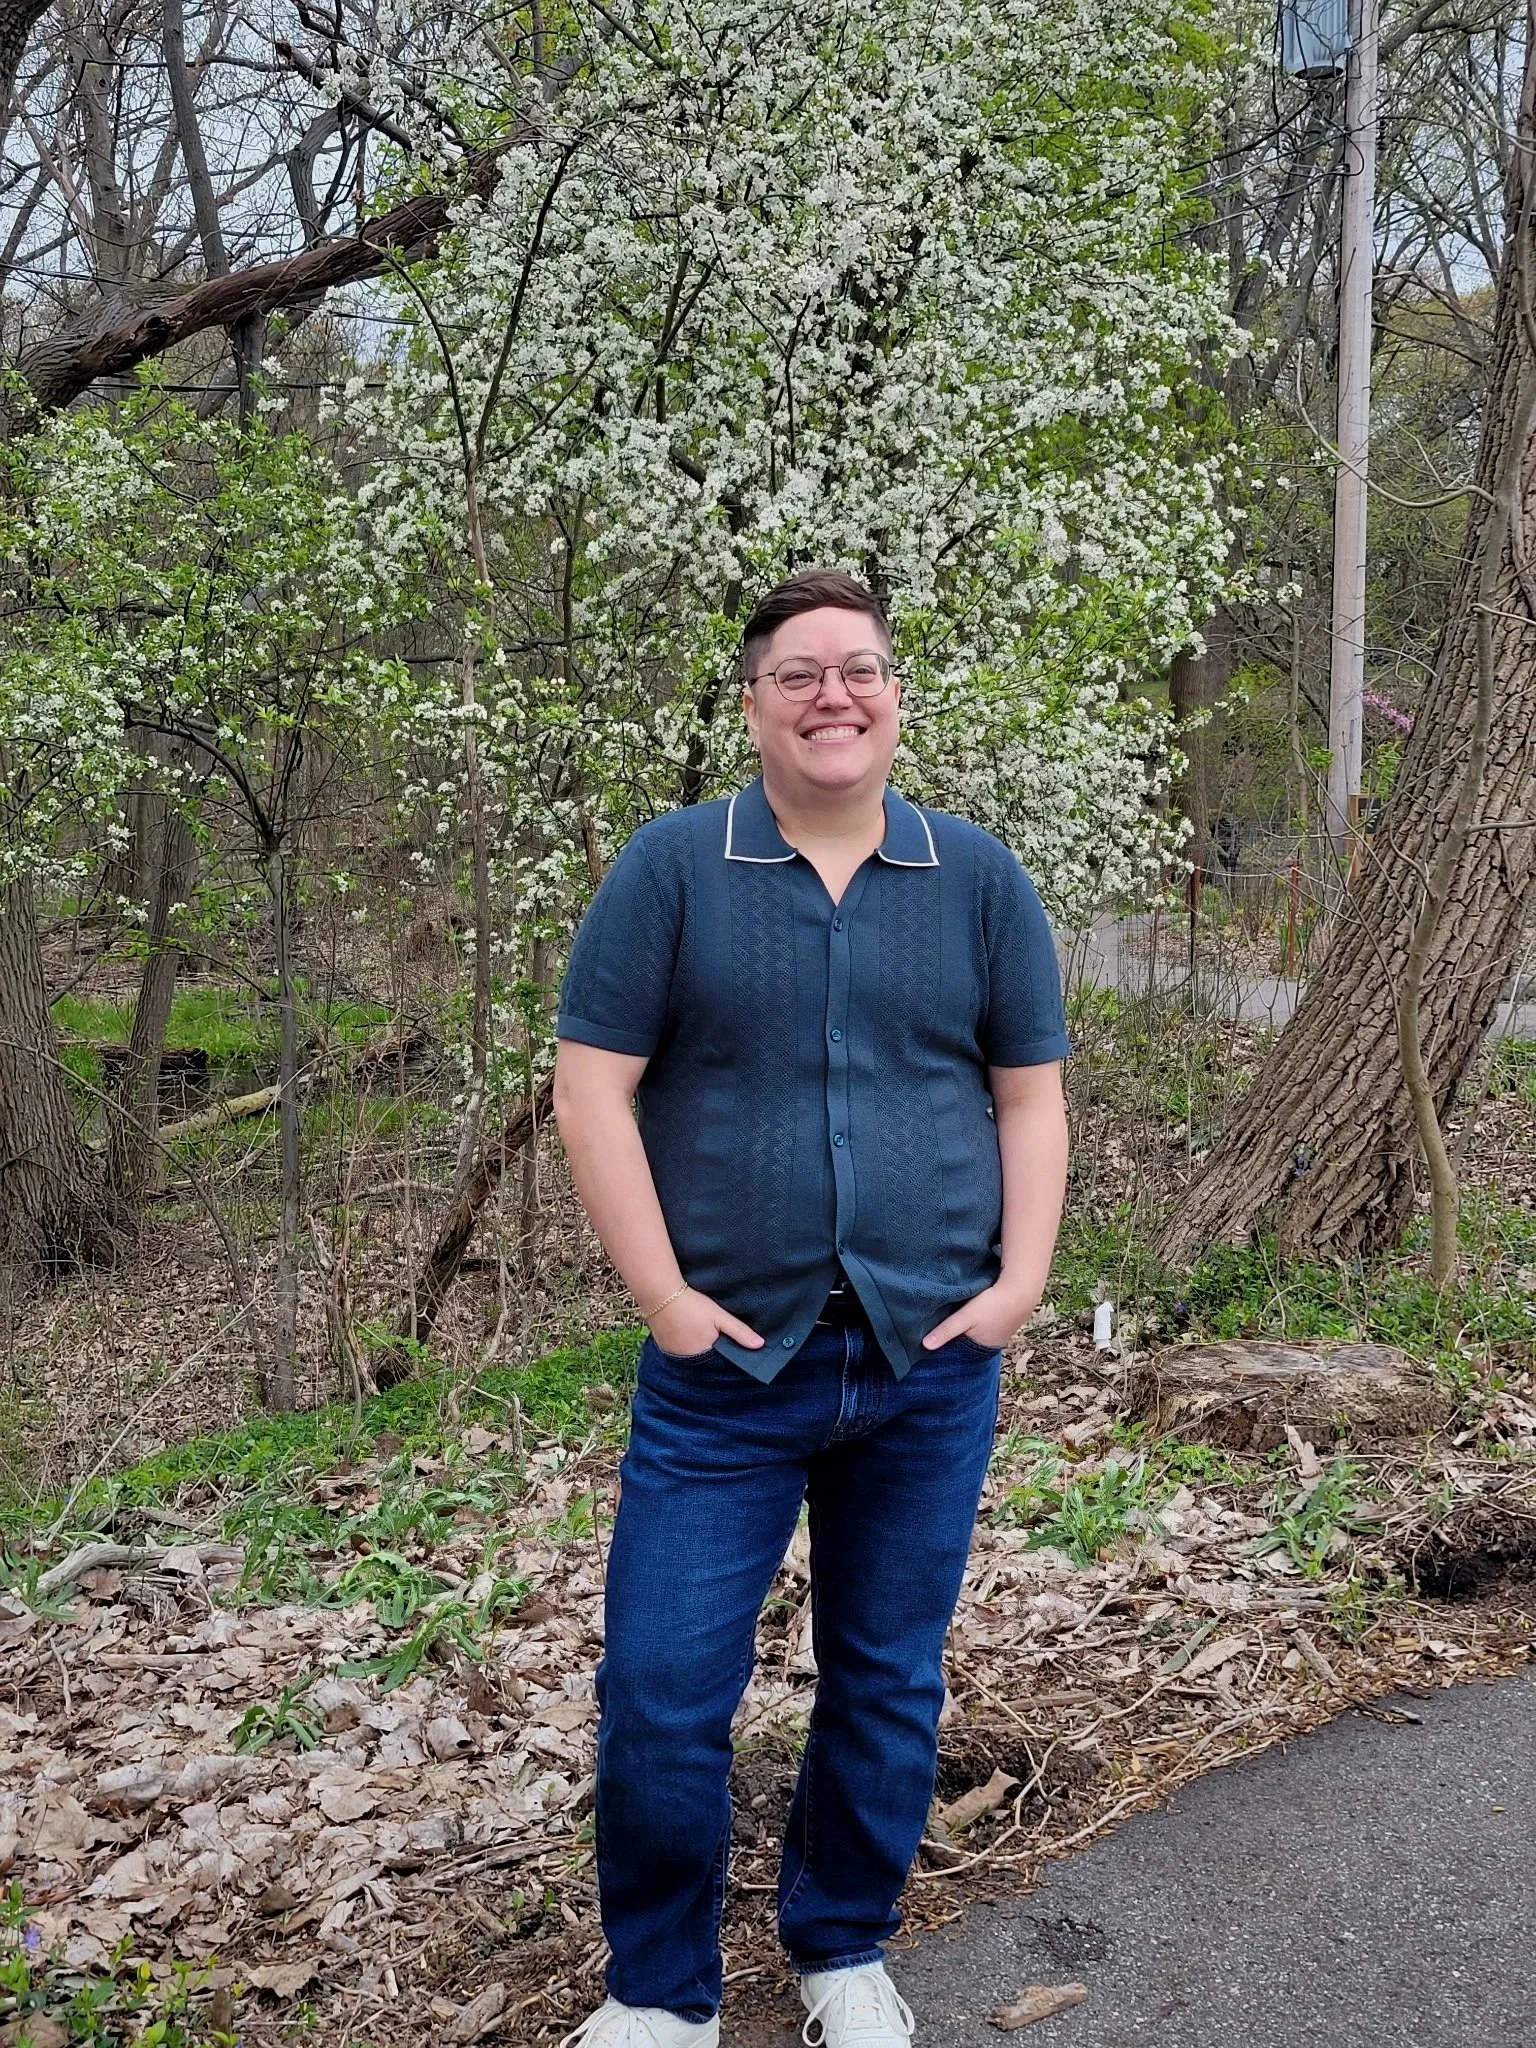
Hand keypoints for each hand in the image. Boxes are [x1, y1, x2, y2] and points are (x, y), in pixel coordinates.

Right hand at [649, 1287, 763, 1355]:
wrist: (659, 1292)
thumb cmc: (692, 1304)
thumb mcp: (719, 1316)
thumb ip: (740, 1332)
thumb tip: (760, 1345)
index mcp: (702, 1355)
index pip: (718, 1363)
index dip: (725, 1353)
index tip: (731, 1345)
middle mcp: (685, 1360)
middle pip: (704, 1359)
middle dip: (711, 1351)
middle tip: (715, 1335)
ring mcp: (671, 1353)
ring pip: (690, 1354)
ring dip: (697, 1347)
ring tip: (700, 1332)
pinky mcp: (662, 1345)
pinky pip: (678, 1349)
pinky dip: (684, 1343)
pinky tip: (687, 1331)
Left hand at [923, 1280, 1037, 1351]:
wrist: (1022, 1288)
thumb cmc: (993, 1305)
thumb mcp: (965, 1317)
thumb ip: (945, 1331)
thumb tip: (924, 1346)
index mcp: (983, 1348)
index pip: (961, 1351)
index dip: (949, 1346)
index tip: (932, 1340)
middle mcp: (993, 1342)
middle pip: (969, 1341)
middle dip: (957, 1336)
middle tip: (939, 1327)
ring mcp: (1001, 1330)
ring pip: (977, 1330)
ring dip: (968, 1325)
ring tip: (954, 1316)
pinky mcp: (1004, 1316)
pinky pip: (986, 1321)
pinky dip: (978, 1317)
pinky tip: (972, 1308)